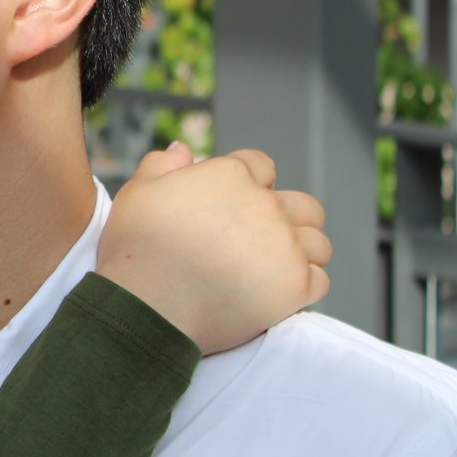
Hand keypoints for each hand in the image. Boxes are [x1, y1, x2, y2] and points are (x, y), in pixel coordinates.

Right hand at [97, 144, 330, 355]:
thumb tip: (184, 150)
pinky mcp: (295, 285)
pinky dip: (303, 287)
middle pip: (301, 205)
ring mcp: (285, 246)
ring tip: (273, 268)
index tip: (234, 206)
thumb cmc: (137, 251)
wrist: (146, 307)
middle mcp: (266, 205)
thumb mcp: (137, 194)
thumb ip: (162, 165)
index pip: (261, 165)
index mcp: (231, 176)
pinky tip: (278, 292)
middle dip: (286, 217)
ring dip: (301, 252)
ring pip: (318, 243)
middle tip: (259, 240)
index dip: (249, 183)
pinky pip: (320, 281)